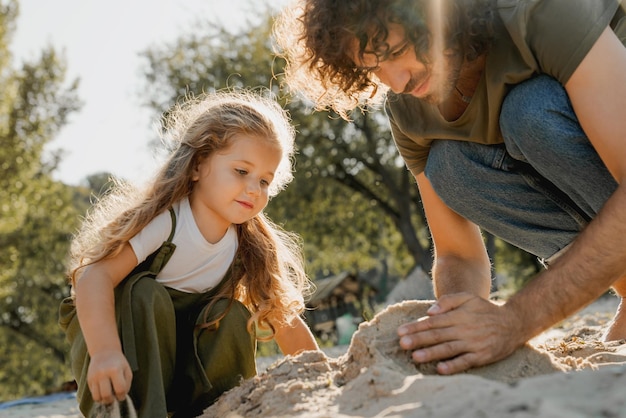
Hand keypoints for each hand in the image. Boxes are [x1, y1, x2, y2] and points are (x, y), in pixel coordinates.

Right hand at [87, 350, 131, 403]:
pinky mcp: (89, 379)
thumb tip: (121, 396)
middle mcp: (103, 373)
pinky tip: (103, 391)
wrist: (104, 351)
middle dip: (111, 400)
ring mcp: (94, 377)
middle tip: (114, 398)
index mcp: (115, 370)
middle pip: (106, 395)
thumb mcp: (127, 370)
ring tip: (108, 396)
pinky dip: (98, 396)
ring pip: (97, 397)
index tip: (122, 395)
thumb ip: (126, 384)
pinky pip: (92, 393)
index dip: (122, 396)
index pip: (120, 389)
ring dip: (103, 400)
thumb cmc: (118, 363)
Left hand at [397, 293, 523, 373]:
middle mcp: (464, 329)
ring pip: (449, 349)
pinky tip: (440, 369)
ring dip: (431, 353)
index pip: (433, 322)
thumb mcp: (468, 298)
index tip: (400, 332)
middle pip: (438, 335)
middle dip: (418, 339)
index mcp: (459, 315)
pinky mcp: (481, 356)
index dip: (416, 327)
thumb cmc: (485, 310)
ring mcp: (473, 344)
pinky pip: (465, 362)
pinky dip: (453, 366)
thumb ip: (448, 301)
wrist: (513, 323)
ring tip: (415, 356)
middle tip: (402, 344)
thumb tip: (429, 311)